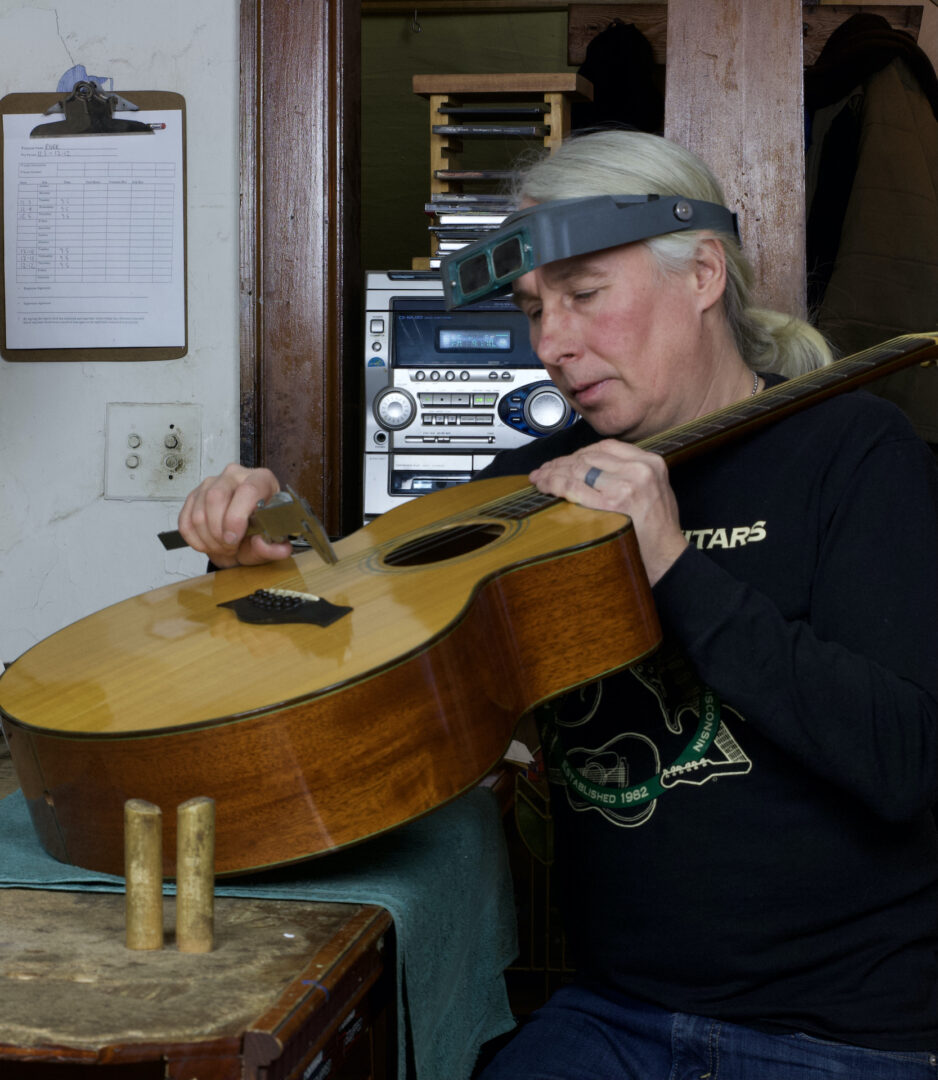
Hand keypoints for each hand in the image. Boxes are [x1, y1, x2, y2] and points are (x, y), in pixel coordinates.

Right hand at [177, 464, 293, 567]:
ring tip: (222, 547)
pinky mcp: (193, 496)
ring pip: (199, 513)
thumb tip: (274, 548)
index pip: (247, 490)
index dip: (236, 518)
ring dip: (208, 539)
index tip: (234, 538)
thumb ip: (275, 547)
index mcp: (261, 479)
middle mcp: (235, 476)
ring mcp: (211, 484)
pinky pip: (185, 521)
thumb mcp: (271, 543)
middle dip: (219, 531)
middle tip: (230, 546)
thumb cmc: (258, 532)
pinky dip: (195, 540)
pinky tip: (209, 544)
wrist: (242, 535)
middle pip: (215, 497)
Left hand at [529, 440, 687, 585]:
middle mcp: (640, 469)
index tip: (563, 461)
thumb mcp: (654, 489)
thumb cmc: (658, 529)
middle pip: (588, 457)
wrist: (668, 557)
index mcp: (650, 462)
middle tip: (543, 471)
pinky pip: (575, 487)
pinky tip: (546, 487)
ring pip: (578, 469)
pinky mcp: (614, 502)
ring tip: (539, 479)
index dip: (578, 453)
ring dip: (553, 473)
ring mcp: (628, 484)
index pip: (606, 447)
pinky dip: (555, 485)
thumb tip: (591, 470)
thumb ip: (629, 474)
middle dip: (561, 463)